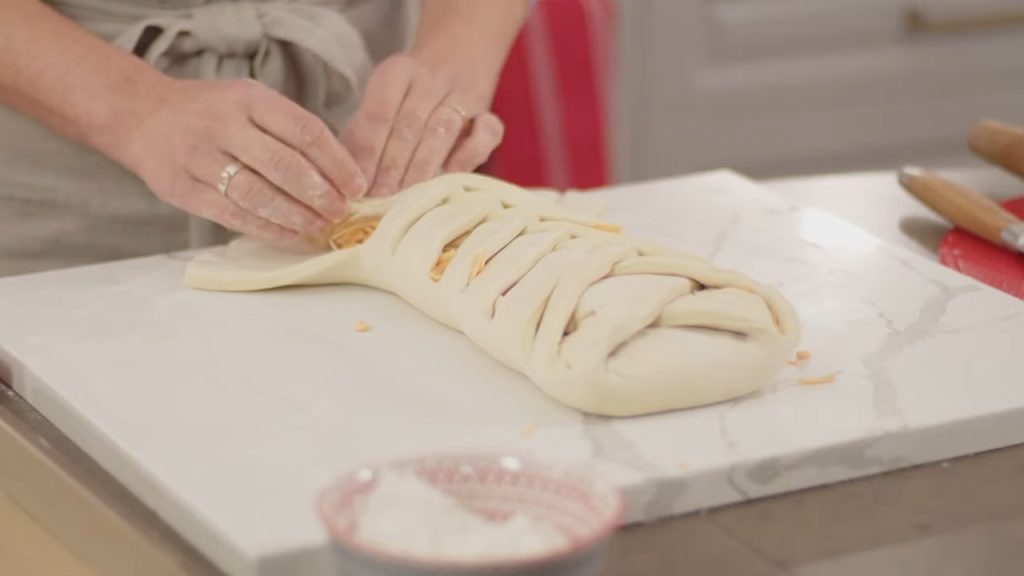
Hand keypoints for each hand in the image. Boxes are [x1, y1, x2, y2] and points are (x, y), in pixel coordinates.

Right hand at [123, 78, 366, 244]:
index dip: (337, 162)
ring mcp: (198, 158)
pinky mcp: (182, 189)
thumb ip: (289, 131)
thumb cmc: (213, 114)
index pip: (304, 131)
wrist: (142, 116)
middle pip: (283, 165)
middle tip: (342, 211)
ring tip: (320, 227)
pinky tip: (292, 237)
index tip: (358, 185)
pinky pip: (232, 215)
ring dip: (296, 216)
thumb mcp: (251, 103)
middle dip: (320, 193)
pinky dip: (268, 230)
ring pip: (257, 194)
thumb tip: (342, 173)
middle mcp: (222, 125)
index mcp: (248, 98)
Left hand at [342, 54, 505, 197]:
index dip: (368, 150)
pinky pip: (487, 133)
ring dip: (422, 165)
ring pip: (442, 129)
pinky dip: (470, 153)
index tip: (358, 183)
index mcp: (397, 72)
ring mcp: (464, 95)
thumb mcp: (379, 105)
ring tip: (405, 195)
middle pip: (409, 123)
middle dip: (392, 164)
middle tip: (379, 197)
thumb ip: (362, 136)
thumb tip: (344, 178)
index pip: (380, 112)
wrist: (456, 60)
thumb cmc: (406, 99)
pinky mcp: (489, 115)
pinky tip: (452, 173)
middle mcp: (430, 80)